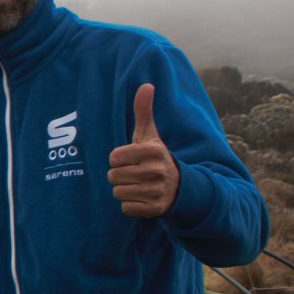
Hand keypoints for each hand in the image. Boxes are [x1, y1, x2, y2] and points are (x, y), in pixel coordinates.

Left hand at [107, 84, 178, 216]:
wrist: (180, 187)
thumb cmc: (156, 157)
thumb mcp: (150, 135)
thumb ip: (144, 111)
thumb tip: (146, 84)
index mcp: (153, 151)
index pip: (113, 157)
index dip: (119, 159)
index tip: (133, 159)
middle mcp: (157, 170)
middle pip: (113, 176)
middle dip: (120, 175)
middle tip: (135, 173)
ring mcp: (157, 191)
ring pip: (118, 192)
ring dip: (125, 190)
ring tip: (140, 185)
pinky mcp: (155, 209)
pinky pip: (125, 208)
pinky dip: (131, 205)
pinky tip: (143, 197)